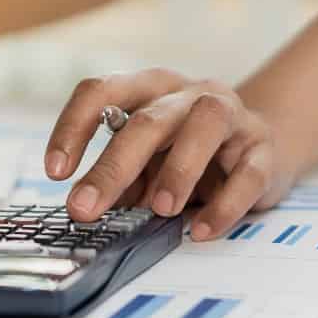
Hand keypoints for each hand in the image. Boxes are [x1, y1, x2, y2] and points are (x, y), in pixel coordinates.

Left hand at [44, 68, 292, 240]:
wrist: (259, 142)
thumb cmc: (185, 149)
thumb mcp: (146, 158)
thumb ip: (121, 177)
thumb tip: (87, 209)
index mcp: (146, 87)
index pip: (100, 91)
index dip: (72, 127)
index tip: (54, 171)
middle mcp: (186, 93)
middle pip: (146, 121)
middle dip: (112, 167)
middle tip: (85, 208)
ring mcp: (229, 114)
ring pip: (204, 126)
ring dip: (178, 169)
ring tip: (160, 209)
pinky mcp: (263, 146)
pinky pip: (247, 172)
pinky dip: (224, 204)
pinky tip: (200, 229)